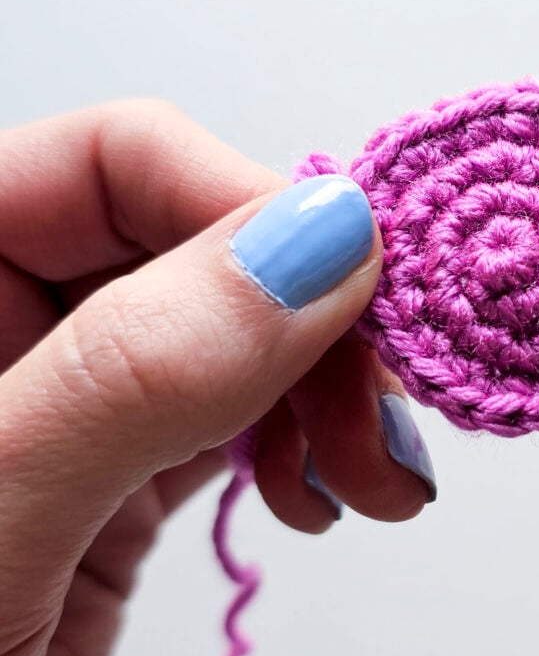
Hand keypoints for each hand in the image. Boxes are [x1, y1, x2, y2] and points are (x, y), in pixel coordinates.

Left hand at [0, 102, 434, 655]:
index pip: (120, 162)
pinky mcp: (116, 477)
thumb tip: (321, 240)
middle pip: (201, 246)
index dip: (253, 210)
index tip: (362, 293)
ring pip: (239, 330)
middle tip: (383, 414)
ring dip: (332, 390)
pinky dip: (305, 440)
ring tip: (374, 475)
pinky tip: (321, 493)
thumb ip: (136, 375)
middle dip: (317, 323)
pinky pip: (237, 413)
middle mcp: (3, 323)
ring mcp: (67, 403)